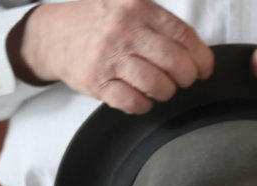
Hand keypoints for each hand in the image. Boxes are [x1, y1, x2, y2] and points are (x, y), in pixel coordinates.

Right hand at [8, 0, 213, 113]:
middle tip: (183, 80)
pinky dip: (144, 104)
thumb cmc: (100, 22)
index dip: (201, 58)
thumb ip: (161, 22)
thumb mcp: (129, 5)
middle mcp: (124, 31)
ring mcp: (108, 58)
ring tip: (161, 88)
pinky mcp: (96, 82)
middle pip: (175, 62)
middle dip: (187, 77)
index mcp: (138, 8)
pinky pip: (133, 102)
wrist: (52, 35)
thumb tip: (198, 53)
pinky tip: (142, 97)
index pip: (184, 36)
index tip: (204, 69)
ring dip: (166, 92)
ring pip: (157, 85)